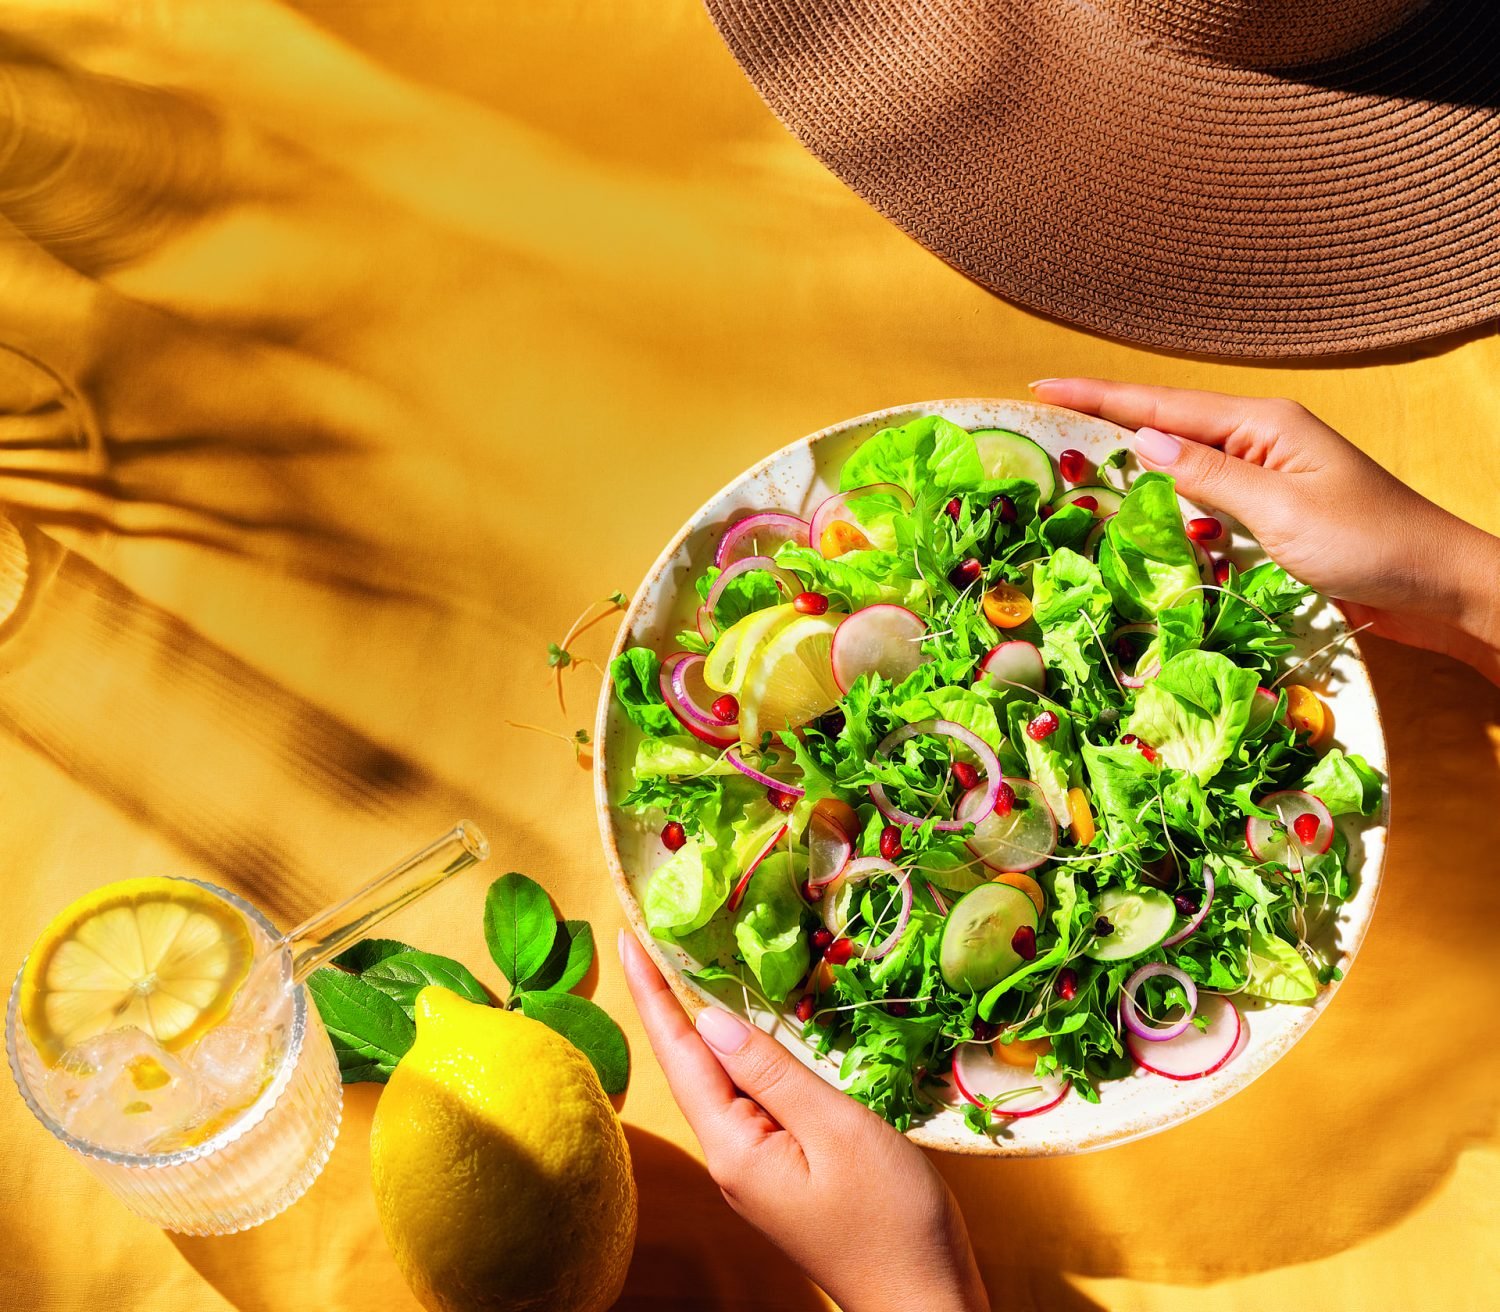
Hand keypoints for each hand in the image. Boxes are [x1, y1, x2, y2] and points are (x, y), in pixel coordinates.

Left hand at [618, 931, 988, 1311]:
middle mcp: (730, 1158)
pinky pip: (747, 1101)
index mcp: (734, 1147)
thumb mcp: (836, 1129)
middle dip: (668, 1000)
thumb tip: (710, 1020)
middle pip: (690, 1065)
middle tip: (652, 935)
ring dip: (701, 1025)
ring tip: (683, 966)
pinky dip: (738, 1056)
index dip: (653, 992)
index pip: (680, 1053)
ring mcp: (753, 1168)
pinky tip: (742, 1033)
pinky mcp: (779, 1172)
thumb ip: (772, 1072)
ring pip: (719, 1082)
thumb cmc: (891, 1219)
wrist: (924, 1300)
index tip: (628, 937)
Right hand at [1031, 378, 1499, 683]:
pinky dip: (1167, 487)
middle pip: (1168, 419)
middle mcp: (1263, 438)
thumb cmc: (1370, 545)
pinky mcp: (1275, 507)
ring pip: (1185, 453)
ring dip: (1132, 449)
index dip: (1099, 396)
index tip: (1042, 385)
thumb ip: (1209, 475)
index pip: (1162, 404)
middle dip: (1106, 414)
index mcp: (1263, 423)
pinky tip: (1143, 496)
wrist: (1439, 585)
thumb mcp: (1281, 510)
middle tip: (1043, 412)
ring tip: (1074, 447)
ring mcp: (1270, 471)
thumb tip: (1143, 440)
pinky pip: (1206, 487)